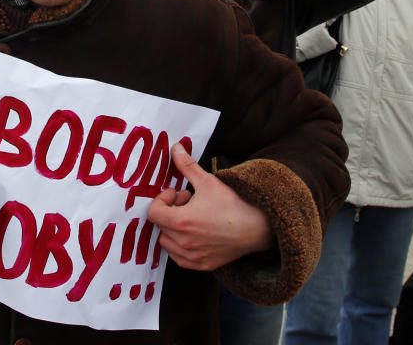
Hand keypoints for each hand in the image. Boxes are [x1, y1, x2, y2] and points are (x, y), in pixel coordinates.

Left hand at [147, 144, 273, 270]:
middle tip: (187, 201)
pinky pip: (179, 258)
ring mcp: (193, 256)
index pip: (153, 213)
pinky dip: (180, 246)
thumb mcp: (208, 181)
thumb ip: (187, 165)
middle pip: (160, 226)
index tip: (177, 193)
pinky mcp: (202, 265)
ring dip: (172, 229)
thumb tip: (175, 147)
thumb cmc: (234, 204)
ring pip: (167, 243)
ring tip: (191, 218)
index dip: (162, 199)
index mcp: (182, 222)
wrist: (259, 228)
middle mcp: (184, 242)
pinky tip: (194, 233)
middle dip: (169, 211)